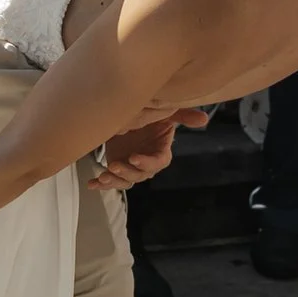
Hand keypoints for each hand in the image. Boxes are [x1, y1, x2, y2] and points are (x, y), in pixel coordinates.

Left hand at [86, 109, 209, 191]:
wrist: (130, 116)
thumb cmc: (151, 114)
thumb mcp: (165, 112)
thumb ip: (183, 116)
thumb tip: (204, 119)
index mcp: (160, 151)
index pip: (158, 162)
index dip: (147, 162)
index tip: (133, 157)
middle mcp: (147, 163)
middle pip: (140, 174)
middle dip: (127, 172)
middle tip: (114, 165)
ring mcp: (132, 168)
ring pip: (126, 181)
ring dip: (115, 181)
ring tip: (103, 176)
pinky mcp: (118, 169)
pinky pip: (112, 181)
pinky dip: (102, 184)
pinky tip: (92, 184)